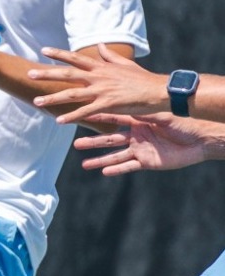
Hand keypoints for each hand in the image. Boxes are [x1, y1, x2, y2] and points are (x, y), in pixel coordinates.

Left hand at [27, 46, 165, 123]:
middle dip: (48, 73)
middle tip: (30, 73)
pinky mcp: (108, 104)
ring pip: (72, 94)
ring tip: (36, 101)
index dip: (59, 54)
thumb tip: (99, 45)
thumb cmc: (143, 79)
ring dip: (53, 98)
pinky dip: (72, 116)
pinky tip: (59, 121)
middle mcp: (99, 77)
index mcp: (102, 67)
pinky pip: (86, 111)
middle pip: (68, 74)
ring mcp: (102, 90)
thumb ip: (109, 56)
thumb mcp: (126, 64)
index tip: (43, 50)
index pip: (76, 58)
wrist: (159, 91)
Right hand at [72, 113, 212, 174]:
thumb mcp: (161, 114)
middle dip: (93, 142)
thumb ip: (142, 111)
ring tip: (84, 164)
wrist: (201, 139)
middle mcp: (137, 136)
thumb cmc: (184, 122)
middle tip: (76, 143)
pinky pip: (129, 166)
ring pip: (115, 156)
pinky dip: (117, 170)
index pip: (113, 119)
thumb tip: (125, 103)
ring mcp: (141, 150)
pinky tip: (104, 172)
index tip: (81, 115)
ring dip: (100, 160)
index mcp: (138, 122)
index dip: (98, 118)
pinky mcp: (148, 162)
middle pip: (110, 140)